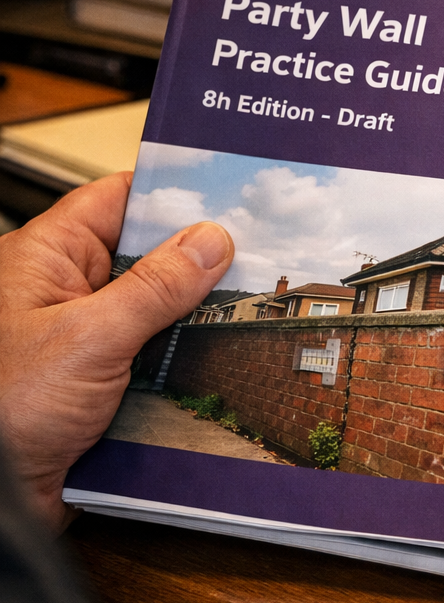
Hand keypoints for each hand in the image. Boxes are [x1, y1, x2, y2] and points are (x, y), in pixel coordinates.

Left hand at [0, 172, 232, 529]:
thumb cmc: (1, 411)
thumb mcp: (90, 337)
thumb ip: (156, 287)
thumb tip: (210, 240)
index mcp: (43, 261)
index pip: (115, 202)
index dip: (169, 193)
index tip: (228, 192)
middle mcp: (59, 295)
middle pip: (143, 256)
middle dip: (196, 259)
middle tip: (258, 253)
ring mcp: (78, 341)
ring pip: (153, 311)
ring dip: (192, 316)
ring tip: (248, 305)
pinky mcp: (94, 385)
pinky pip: (150, 357)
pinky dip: (181, 359)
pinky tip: (217, 358)